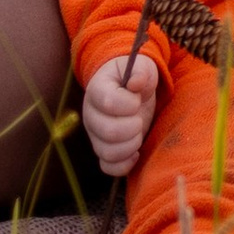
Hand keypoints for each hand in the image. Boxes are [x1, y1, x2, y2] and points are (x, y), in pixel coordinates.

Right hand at [80, 51, 159, 174]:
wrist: (130, 90)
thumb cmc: (135, 77)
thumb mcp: (142, 66)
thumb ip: (141, 71)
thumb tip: (135, 83)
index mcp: (97, 90)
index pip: (108, 102)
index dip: (128, 104)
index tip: (137, 100)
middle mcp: (91, 114)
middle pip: (108, 131)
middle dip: (133, 127)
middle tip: (139, 118)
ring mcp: (95, 135)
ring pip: (107, 152)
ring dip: (131, 146)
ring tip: (138, 133)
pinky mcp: (103, 150)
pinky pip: (108, 167)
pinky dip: (124, 165)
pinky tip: (136, 153)